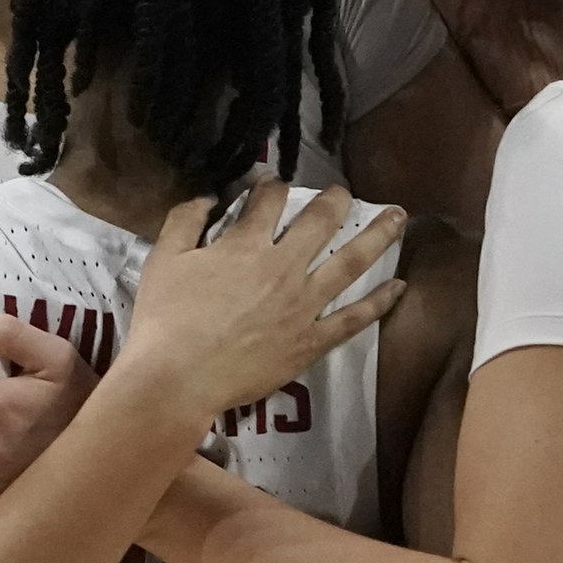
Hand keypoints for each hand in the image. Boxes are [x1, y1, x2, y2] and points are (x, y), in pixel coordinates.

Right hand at [119, 186, 405, 417]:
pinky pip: (354, 318)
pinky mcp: (312, 341)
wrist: (178, 378)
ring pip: (351, 262)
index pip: (269, 200)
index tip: (271, 184)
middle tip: (344, 191)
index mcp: (247, 244)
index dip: (270, 185)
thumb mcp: (163, 258)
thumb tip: (208, 196)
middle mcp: (284, 267)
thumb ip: (186, 219)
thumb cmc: (165, 319)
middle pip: (321, 221)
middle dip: (335, 199)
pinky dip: (379, 302)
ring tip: (399, 217)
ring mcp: (304, 305)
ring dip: (379, 236)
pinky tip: (399, 286)